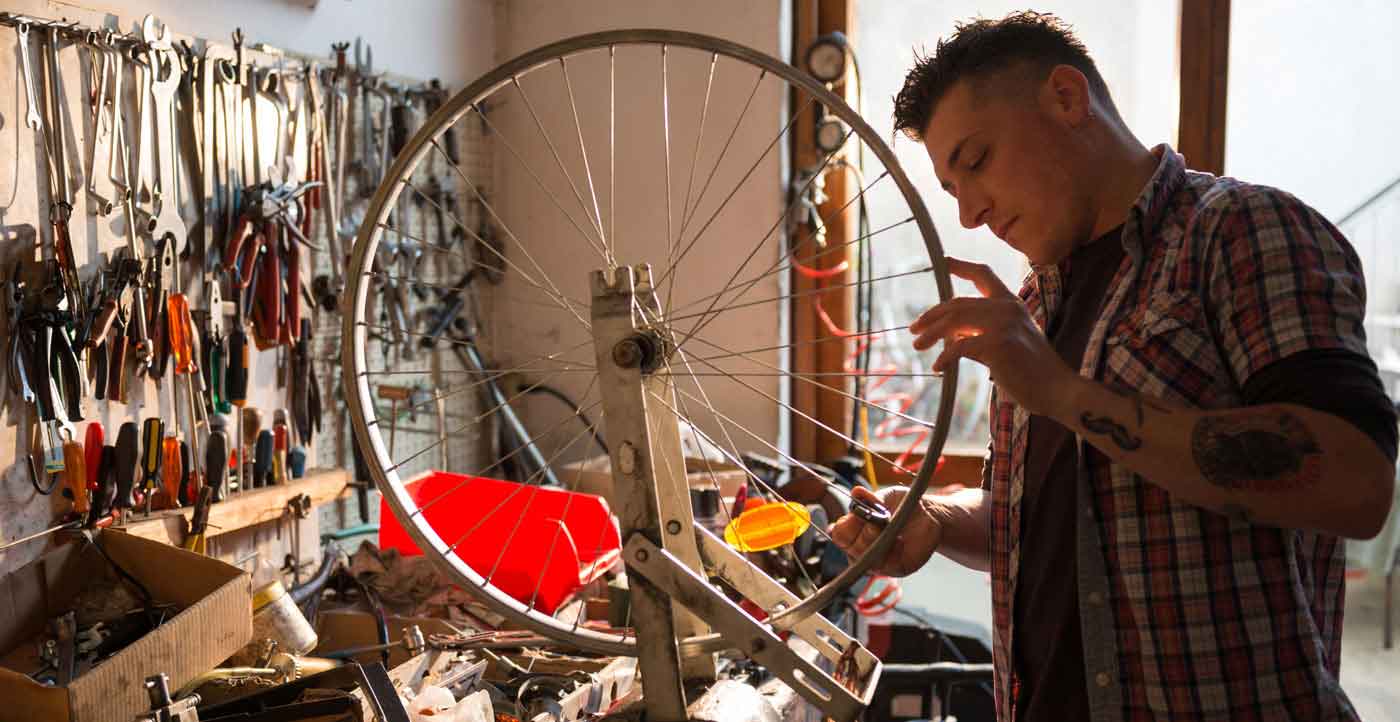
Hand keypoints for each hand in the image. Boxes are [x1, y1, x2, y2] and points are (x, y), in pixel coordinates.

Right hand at [829, 486, 941, 576]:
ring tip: (888, 527)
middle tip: (878, 522)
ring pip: (866, 561)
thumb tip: (856, 492)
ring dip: (876, 542)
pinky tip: (899, 540)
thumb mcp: (888, 496)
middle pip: (850, 550)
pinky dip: (891, 551)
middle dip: (864, 534)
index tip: (858, 514)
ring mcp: (879, 561)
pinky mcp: (897, 568)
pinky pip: (887, 567)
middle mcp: (863, 549)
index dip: (845, 526)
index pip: (839, 535)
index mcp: (855, 531)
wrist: (929, 514)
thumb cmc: (904, 504)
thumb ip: (871, 498)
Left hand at [909, 257, 1076, 416]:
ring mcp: (1004, 323)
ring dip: (931, 334)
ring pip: (954, 321)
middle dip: (931, 316)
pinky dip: (945, 357)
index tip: (943, 261)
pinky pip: (959, 346)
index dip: (961, 266)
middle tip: (914, 329)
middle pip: (957, 303)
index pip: (984, 275)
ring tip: (918, 345)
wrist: (1058, 391)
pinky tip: (939, 367)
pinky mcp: (998, 343)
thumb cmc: (1032, 373)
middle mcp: (1007, 307)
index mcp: (1011, 304)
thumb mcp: (1005, 344)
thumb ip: (981, 333)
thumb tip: (950, 336)